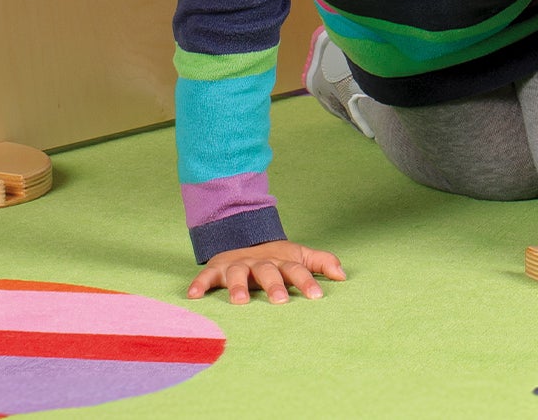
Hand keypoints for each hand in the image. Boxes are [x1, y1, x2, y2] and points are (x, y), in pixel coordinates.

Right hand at [187, 239, 345, 303]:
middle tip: (280, 301)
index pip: (296, 270)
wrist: (243, 236)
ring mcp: (237, 264)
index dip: (307, 281)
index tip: (317, 296)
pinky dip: (199, 284)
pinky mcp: (217, 269)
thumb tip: (344, 275)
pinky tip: (193, 296)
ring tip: (239, 302)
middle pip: (267, 271)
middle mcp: (259, 262)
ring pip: (237, 273)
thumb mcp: (299, 256)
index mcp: (281, 261)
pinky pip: (206, 276)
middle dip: (273, 286)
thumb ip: (321, 262)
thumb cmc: (276, 257)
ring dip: (237, 286)